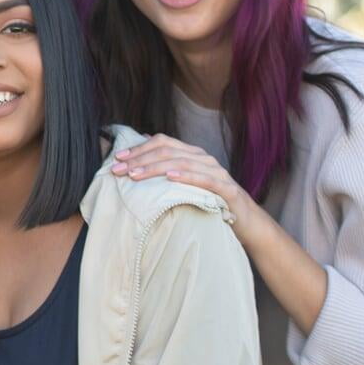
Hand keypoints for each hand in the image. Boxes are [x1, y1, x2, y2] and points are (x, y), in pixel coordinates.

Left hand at [112, 133, 262, 234]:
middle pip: (168, 151)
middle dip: (140, 159)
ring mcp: (216, 172)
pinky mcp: (226, 189)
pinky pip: (205, 180)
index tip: (117, 158)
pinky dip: (186, 176)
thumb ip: (168, 171)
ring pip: (182, 162)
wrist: (246, 221)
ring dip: (155, 168)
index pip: (162, 143)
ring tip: (135, 175)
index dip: (138, 148)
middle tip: (118, 170)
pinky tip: (170, 178)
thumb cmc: (211, 203)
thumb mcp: (186, 185)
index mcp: (193, 155)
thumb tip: (141, 156)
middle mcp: (204, 159)